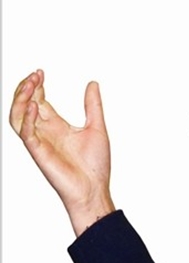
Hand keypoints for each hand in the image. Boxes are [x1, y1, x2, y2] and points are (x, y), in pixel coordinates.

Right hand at [9, 69, 114, 234]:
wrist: (95, 190)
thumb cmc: (95, 166)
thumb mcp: (97, 128)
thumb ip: (93, 106)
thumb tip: (93, 83)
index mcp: (57, 126)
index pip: (38, 101)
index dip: (36, 85)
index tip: (41, 72)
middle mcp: (45, 132)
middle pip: (24, 105)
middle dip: (25, 88)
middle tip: (35, 75)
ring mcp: (40, 142)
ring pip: (18, 117)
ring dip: (20, 100)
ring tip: (29, 84)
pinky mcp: (39, 153)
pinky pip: (26, 134)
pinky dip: (27, 119)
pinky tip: (34, 107)